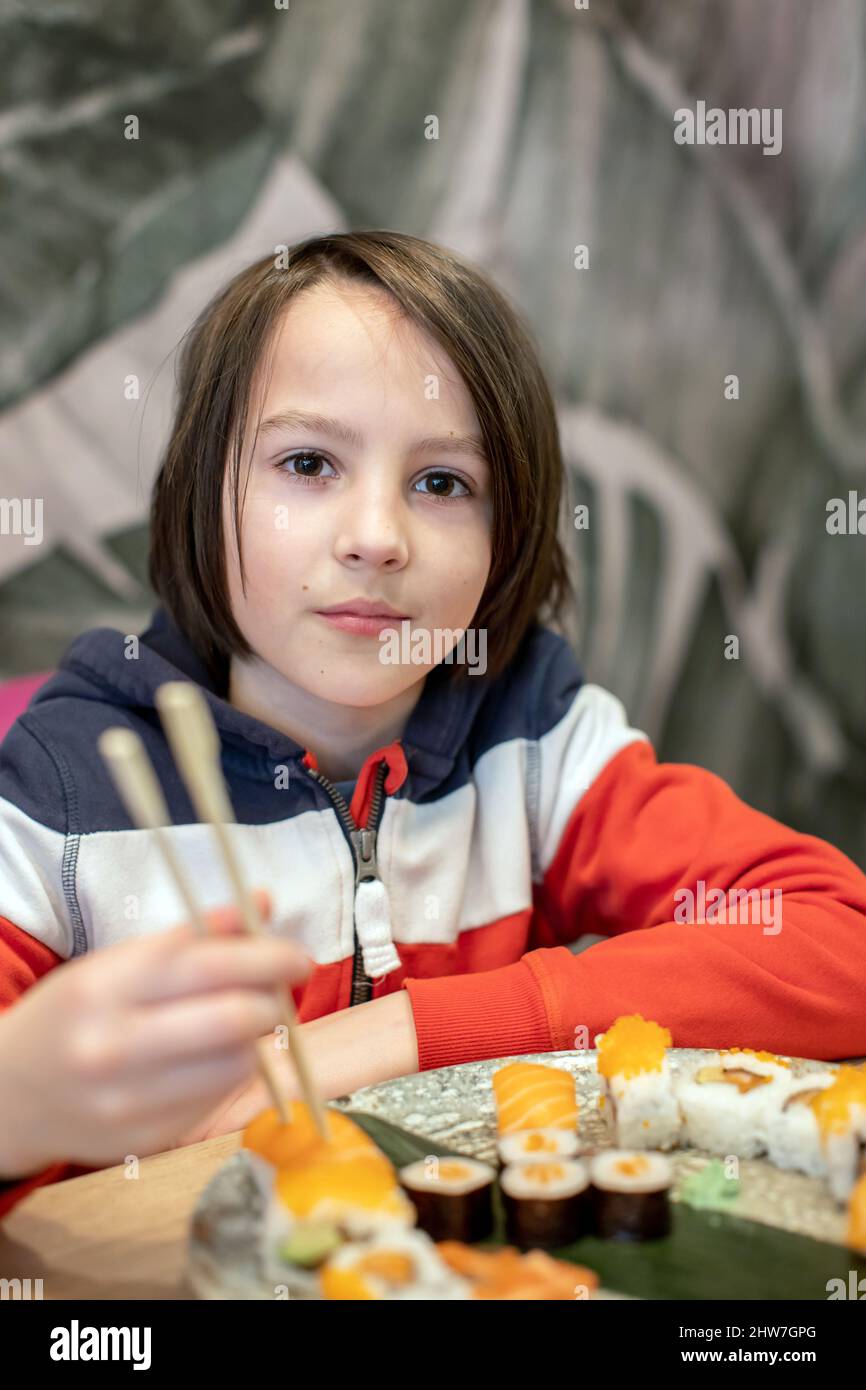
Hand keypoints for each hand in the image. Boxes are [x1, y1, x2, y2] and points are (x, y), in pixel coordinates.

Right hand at [0, 890, 311, 1177]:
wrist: (12, 1096)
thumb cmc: (75, 1014)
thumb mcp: (116, 962)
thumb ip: (193, 935)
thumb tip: (262, 903)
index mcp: (102, 989)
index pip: (207, 966)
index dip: (266, 957)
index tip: (297, 954)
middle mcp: (112, 1048)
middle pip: (232, 1019)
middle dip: (272, 997)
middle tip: (282, 984)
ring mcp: (128, 1103)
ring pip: (237, 1063)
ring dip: (257, 1036)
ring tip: (245, 1018)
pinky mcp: (145, 1141)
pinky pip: (218, 1099)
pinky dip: (231, 1071)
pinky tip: (215, 1055)